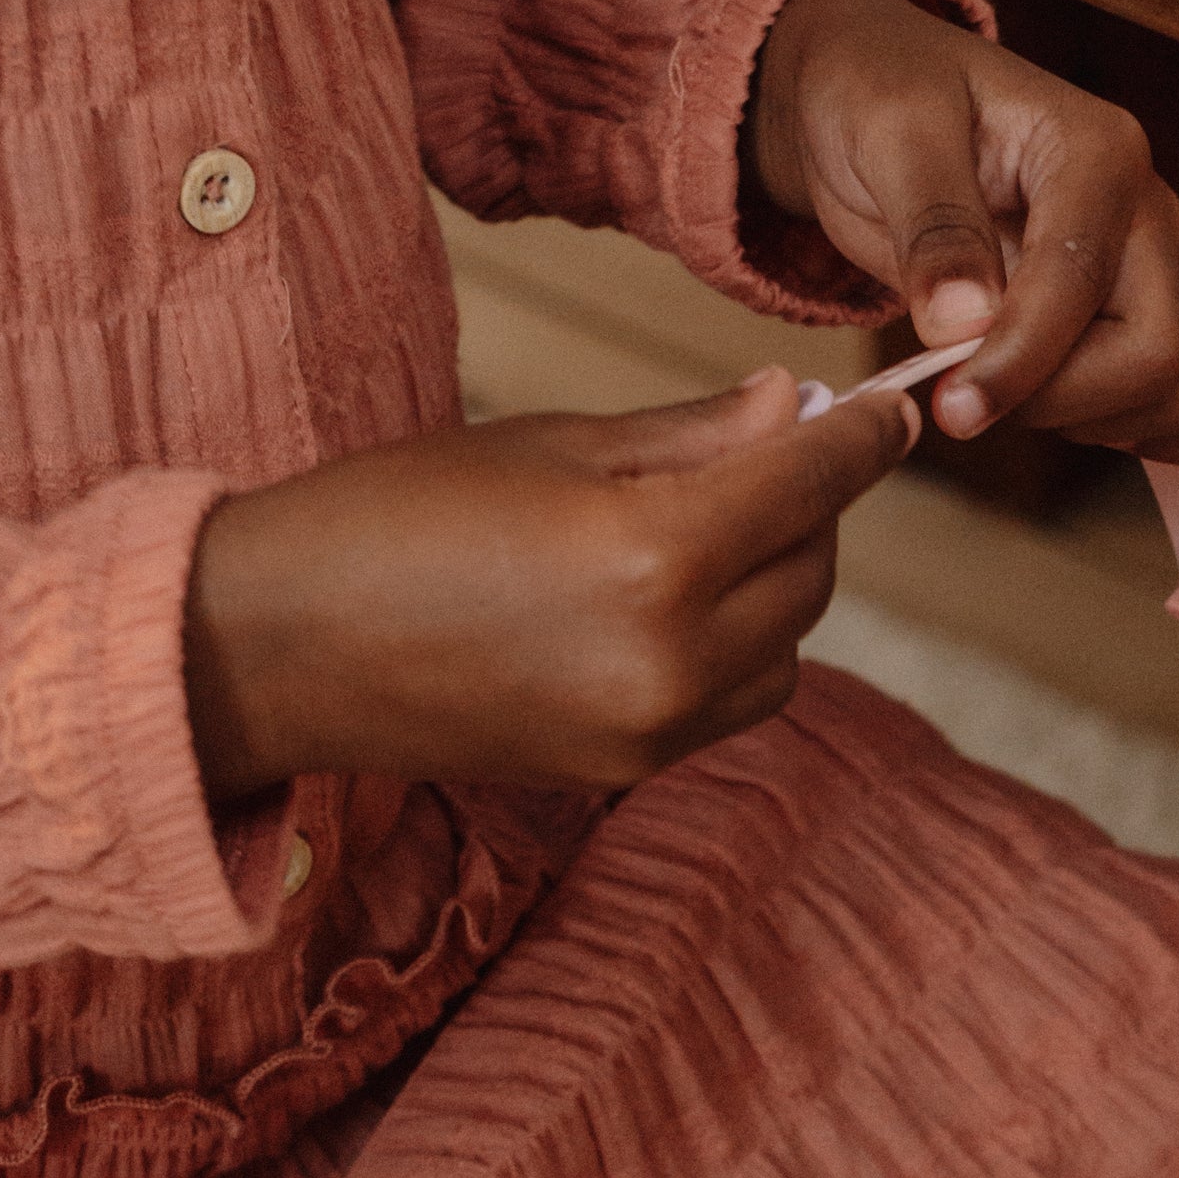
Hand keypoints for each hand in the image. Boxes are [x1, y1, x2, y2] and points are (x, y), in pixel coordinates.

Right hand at [181, 370, 916, 800]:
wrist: (282, 648)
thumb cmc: (397, 515)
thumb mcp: (551, 445)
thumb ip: (690, 438)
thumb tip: (794, 407)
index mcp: (654, 555)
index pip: (808, 488)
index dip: (861, 443)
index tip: (896, 412)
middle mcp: (672, 660)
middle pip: (812, 573)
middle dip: (811, 508)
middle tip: (779, 450)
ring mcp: (653, 730)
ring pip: (786, 649)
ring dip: (777, 584)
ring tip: (711, 525)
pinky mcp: (628, 770)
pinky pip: (732, 703)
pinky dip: (734, 647)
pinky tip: (671, 598)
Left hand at [747, 0, 1178, 455]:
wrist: (879, 101)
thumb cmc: (883, 99)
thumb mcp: (887, 134)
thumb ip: (931, 225)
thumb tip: (966, 322)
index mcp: (1098, 153)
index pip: (1082, 285)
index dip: (1019, 363)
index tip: (952, 406)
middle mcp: (1145, 214)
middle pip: (1155, 356)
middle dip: (1059, 400)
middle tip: (967, 394)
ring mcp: (1152, 271)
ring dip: (1098, 423)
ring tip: (1009, 390)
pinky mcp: (1140, 317)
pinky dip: (1135, 430)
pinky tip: (1059, 411)